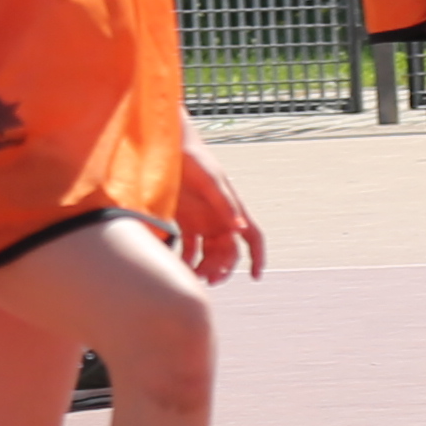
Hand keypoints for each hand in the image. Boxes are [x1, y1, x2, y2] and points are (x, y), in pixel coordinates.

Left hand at [171, 151, 267, 285]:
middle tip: (207, 279)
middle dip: (221, 268)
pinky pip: (188, 247)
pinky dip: (184, 259)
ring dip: (203, 267)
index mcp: (233, 209)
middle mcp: (220, 218)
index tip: (254, 276)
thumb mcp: (211, 180)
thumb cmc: (195, 158)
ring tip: (191, 276)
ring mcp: (202, 221)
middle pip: (227, 252)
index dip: (257, 256)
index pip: (252, 237)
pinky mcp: (184, 221)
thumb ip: (225, 204)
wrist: (169, 147)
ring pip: (208, 254)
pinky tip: (175, 265)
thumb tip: (240, 228)